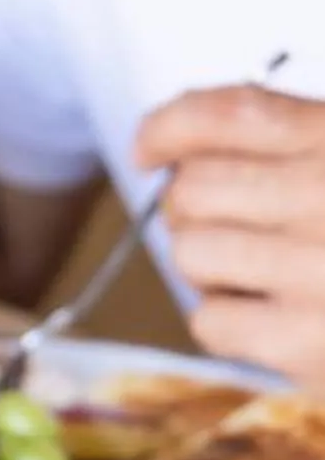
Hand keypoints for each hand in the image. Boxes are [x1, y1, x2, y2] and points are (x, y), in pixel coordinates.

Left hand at [137, 82, 324, 383]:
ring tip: (261, 273)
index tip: (150, 149)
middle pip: (193, 189)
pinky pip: (211, 320)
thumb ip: (300, 137)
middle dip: (195, 208)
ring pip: (192, 254)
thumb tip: (181, 143)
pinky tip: (274, 318)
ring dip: (212, 266)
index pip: (224, 114)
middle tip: (229, 225)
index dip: (167, 127)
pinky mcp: (308, 345)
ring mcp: (316, 273)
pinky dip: (230, 322)